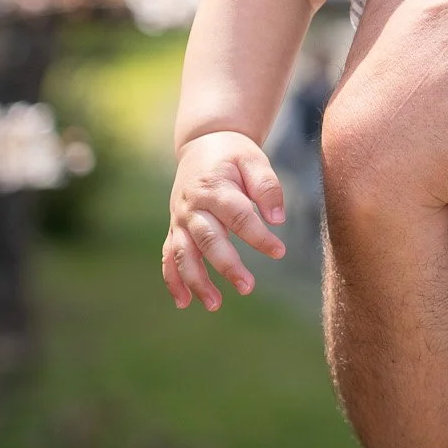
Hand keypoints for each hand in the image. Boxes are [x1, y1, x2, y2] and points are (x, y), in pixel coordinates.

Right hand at [162, 129, 286, 310]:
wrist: (203, 143)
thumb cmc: (233, 154)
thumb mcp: (254, 159)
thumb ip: (267, 186)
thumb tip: (278, 219)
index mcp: (214, 187)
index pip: (238, 216)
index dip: (258, 236)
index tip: (279, 252)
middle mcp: (193, 206)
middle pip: (208, 239)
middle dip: (226, 265)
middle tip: (247, 287)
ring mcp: (180, 219)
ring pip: (183, 253)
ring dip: (196, 280)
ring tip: (214, 304)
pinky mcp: (175, 228)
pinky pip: (168, 256)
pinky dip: (173, 279)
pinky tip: (183, 302)